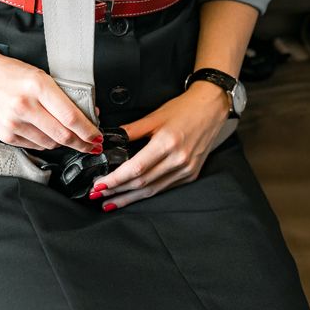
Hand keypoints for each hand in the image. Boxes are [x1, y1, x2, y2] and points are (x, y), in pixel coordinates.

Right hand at [0, 51, 102, 153]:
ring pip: (50, 143)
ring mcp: (14, 122)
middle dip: (82, 143)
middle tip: (91, 145)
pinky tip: (47, 135)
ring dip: (64, 143)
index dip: (88, 131)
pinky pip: (35, 145)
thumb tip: (87, 114)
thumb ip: (61, 95)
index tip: (96, 136)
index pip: (70, 116)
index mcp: (38, 86)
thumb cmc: (10, 73)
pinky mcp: (6, 134)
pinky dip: (46, 142)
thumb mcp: (40, 75)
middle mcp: (25, 105)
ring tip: (70, 139)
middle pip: (63, 135)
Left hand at [91, 81, 230, 208]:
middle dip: (117, 191)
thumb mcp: (154, 116)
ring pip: (153, 190)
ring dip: (129, 198)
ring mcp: (186, 169)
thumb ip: (131, 130)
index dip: (115, 180)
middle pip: (142, 183)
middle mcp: (178, 159)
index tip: (99, 185)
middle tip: (98, 194)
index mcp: (167, 143)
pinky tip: (134, 196)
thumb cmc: (184, 109)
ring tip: (111, 201)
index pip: (136, 168)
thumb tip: (108, 141)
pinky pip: (164, 188)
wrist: (211, 108)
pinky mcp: (191, 174)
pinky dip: (147, 193)